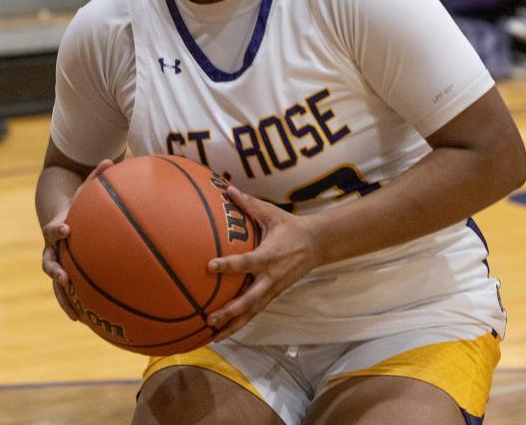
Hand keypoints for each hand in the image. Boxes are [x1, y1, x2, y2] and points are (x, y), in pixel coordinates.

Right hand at [40, 158, 115, 320]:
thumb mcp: (84, 188)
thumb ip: (96, 176)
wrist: (58, 215)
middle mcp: (53, 248)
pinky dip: (76, 303)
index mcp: (58, 227)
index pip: (53, 228)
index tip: (66, 229)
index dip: (57, 229)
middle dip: (56, 271)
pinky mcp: (65, 273)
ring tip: (74, 314)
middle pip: (49, 262)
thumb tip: (110, 158)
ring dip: (63, 298)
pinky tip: (88, 319)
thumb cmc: (78, 202)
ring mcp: (57, 262)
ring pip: (55, 284)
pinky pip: (68, 292)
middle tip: (64, 278)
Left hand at [206, 186, 323, 341]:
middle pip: (249, 299)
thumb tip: (228, 189)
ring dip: (233, 325)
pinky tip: (224, 333)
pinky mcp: (274, 295)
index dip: (228, 265)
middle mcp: (270, 277)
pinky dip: (240, 324)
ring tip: (212, 337)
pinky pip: (255, 313)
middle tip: (209, 318)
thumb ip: (249, 204)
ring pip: (251, 312)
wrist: (316, 245)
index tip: (209, 266)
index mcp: (269, 256)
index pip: (246, 262)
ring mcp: (273, 289)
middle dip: (230, 310)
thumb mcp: (272, 214)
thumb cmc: (291, 227)